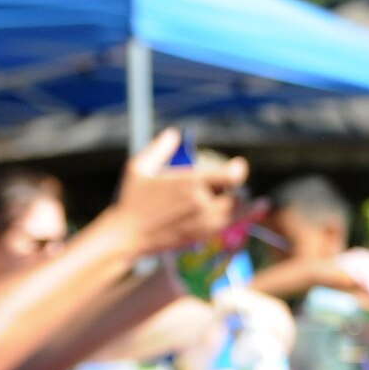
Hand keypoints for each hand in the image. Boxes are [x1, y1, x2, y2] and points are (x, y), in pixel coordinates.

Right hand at [107, 128, 247, 255]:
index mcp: (190, 184)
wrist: (127, 235)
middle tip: (230, 185)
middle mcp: (202, 203)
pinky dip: (236, 218)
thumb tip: (173, 133)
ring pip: (238, 213)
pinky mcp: (203, 236)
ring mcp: (204, 222)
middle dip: (235, 189)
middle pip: (237, 195)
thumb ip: (159, 149)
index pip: (231, 176)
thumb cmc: (131, 199)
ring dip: (241, 205)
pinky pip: (229, 226)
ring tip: (240, 199)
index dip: (238, 169)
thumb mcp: (139, 168)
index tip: (237, 165)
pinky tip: (237, 213)